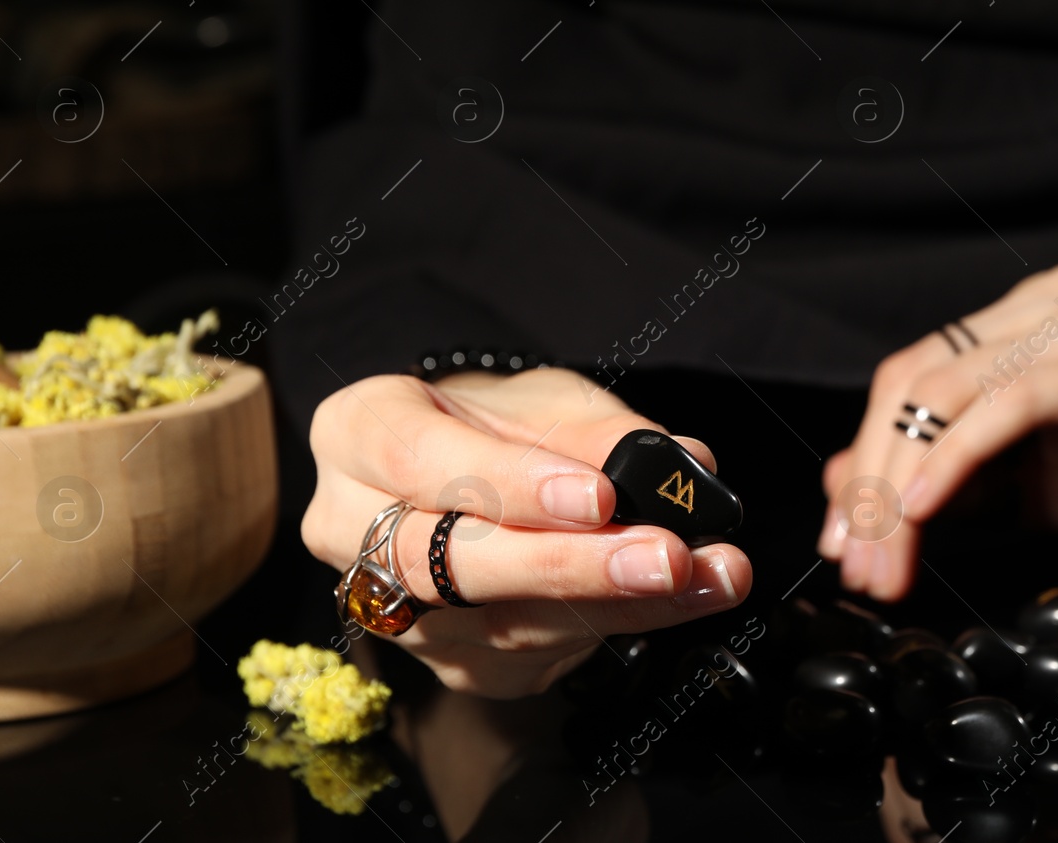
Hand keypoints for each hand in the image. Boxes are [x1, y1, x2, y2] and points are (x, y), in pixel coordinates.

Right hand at [303, 368, 751, 696]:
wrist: (466, 464)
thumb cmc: (496, 419)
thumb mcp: (545, 396)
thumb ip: (604, 431)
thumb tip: (683, 465)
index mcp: (356, 433)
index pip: (420, 460)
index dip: (511, 483)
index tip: (601, 495)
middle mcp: (348, 527)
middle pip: (452, 564)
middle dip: (574, 565)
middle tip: (668, 555)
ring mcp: (392, 608)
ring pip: (502, 621)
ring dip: (621, 604)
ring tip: (709, 574)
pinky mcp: (446, 661)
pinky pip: (532, 657)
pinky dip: (616, 628)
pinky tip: (677, 603)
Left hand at [819, 262, 1057, 599]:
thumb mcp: (1037, 488)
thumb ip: (952, 476)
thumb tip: (848, 484)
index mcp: (1029, 318)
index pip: (912, 377)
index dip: (865, 459)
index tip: (844, 540)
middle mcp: (1054, 301)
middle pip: (914, 380)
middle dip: (870, 481)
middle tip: (856, 565)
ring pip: (947, 390)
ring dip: (900, 486)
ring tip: (885, 558)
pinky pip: (1013, 402)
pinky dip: (956, 457)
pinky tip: (925, 509)